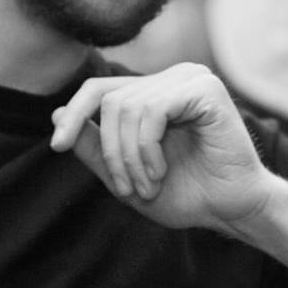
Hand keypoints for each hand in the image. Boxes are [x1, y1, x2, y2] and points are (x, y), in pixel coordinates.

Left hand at [50, 64, 276, 233]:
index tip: (57, 146)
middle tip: (128, 189)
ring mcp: (191, 78)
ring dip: (129, 158)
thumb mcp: (125, 175)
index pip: (100, 89)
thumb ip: (94, 146)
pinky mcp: (205, 89)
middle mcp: (173, 77)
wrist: (232, 209)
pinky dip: (147, 149)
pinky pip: (152, 111)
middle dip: (111, 152)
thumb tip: (55, 113)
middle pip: (110, 101)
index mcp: (155, 92)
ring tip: (148, 186)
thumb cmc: (188, 194)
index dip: (74, 115)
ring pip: (128, 108)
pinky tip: (160, 171)